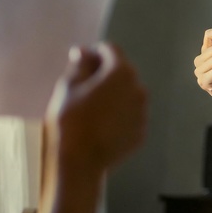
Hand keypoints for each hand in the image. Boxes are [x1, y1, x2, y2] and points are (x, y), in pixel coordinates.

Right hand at [47, 43, 146, 172]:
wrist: (79, 162)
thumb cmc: (70, 119)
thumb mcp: (69, 86)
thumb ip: (80, 64)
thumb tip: (84, 52)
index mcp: (122, 72)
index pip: (110, 50)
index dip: (94, 51)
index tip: (80, 60)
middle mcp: (139, 89)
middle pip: (122, 71)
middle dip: (104, 72)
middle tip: (82, 83)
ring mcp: (142, 113)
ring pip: (127, 94)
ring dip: (113, 93)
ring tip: (91, 107)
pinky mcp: (141, 132)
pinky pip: (129, 115)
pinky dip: (118, 114)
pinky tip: (100, 124)